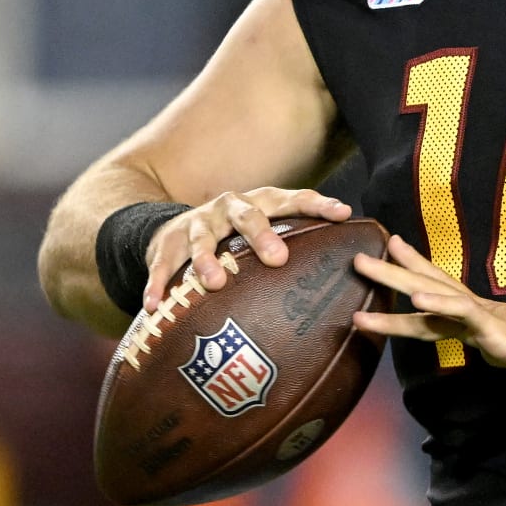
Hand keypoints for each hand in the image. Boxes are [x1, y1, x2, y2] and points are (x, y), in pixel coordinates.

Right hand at [143, 187, 349, 312]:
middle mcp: (229, 209)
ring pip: (202, 239)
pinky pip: (161, 266)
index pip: (293, 199)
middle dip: (262, 235)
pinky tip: (154, 306)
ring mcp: (197, 224)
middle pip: (248, 215)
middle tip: (278, 258)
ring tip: (213, 283)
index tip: (343, 213)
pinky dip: (157, 285)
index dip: (319, 204)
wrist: (171, 227)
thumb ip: (298, 243)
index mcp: (260, 203)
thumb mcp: (264, 229)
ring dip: (207, 260)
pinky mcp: (167, 245)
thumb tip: (352, 265)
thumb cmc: (234, 236)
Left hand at [351, 235, 505, 385]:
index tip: (390, 244)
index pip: (439, 285)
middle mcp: (476, 312)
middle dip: (390, 272)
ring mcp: (485, 321)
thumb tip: (484, 343)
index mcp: (477, 315)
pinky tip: (418, 298)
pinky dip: (440, 306)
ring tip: (370, 270)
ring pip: (435, 297)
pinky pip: (463, 318)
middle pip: (425, 286)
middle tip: (357, 256)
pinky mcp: (497, 335)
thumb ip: (492, 342)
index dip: (413, 266)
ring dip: (400, 283)